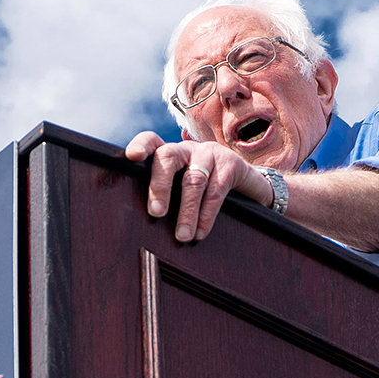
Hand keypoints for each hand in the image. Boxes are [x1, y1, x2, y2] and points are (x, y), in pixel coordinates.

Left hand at [125, 132, 272, 241]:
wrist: (246, 183)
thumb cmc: (203, 188)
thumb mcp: (181, 185)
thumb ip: (163, 194)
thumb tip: (140, 222)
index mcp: (170, 153)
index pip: (152, 141)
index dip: (141, 146)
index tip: (132, 157)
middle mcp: (187, 150)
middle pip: (169, 158)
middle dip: (160, 186)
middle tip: (156, 213)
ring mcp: (209, 155)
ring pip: (193, 180)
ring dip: (187, 211)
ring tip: (182, 236)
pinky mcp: (230, 166)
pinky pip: (215, 192)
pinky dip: (206, 216)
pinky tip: (200, 232)